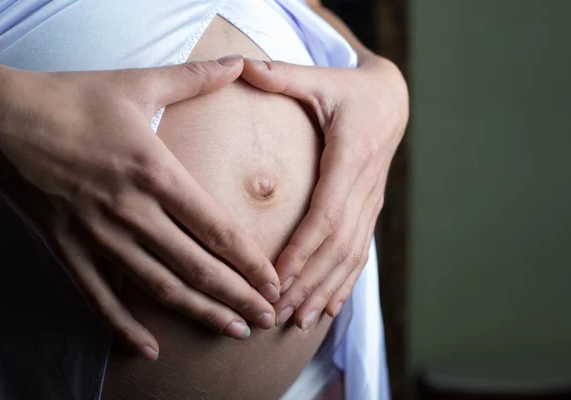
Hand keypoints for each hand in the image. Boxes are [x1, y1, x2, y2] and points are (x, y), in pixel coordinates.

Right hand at [0, 56, 279, 359]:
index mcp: (155, 172)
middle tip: (270, 318)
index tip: (275, 283)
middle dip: (238, 296)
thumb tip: (238, 62)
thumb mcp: (138, 84)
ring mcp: (98, 236)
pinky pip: (99, 298)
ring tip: (234, 331)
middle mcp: (132, 212)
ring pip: (158, 288)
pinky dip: (124, 327)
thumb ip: (194, 78)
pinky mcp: (67, 250)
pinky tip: (149, 350)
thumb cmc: (73, 100)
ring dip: (200, 314)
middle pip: (196, 267)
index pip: (216, 229)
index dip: (250, 262)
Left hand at [242, 53, 408, 329]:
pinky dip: (344, 284)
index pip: (325, 214)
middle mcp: (365, 188)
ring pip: (349, 257)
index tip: (277, 278)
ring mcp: (371, 203)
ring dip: (323, 290)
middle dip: (307, 282)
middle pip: (336, 246)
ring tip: (295, 320)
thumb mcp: (321, 79)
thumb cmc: (350, 90)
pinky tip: (327, 310)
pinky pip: (359, 254)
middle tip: (275, 312)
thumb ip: (282, 75)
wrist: (392, 100)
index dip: (303, 250)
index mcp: (350, 158)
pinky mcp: (370, 211)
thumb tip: (241, 65)